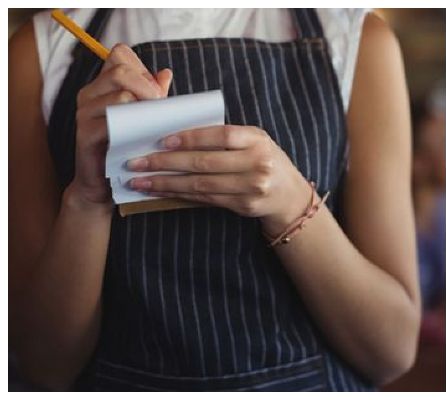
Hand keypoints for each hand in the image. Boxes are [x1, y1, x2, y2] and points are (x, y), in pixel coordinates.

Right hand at [69, 43, 171, 207]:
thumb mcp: (144, 117)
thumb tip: (165, 73)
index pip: (120, 54)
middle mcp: (89, 94)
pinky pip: (112, 121)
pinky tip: (144, 137)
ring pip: (120, 94)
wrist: (104, 183)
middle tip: (161, 107)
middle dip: (148, 87)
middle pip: (121, 70)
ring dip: (145, 108)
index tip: (156, 91)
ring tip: (155, 124)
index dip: (142, 67)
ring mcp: (84, 113)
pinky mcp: (85, 134)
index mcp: (102, 85)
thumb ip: (153, 95)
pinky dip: (133, 126)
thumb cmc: (127, 147)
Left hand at [125, 125, 311, 233]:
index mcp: (257, 139)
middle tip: (136, 163)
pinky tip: (160, 191)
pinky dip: (180, 195)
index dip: (190, 138)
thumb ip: (224, 137)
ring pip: (201, 184)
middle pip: (205, 163)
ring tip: (140, 181)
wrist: (288, 193)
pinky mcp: (244, 206)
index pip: (220, 136)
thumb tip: (176, 133)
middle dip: (166, 163)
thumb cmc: (263, 159)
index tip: (161, 141)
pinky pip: (206, 199)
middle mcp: (258, 163)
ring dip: (166, 183)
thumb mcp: (253, 140)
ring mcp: (252, 187)